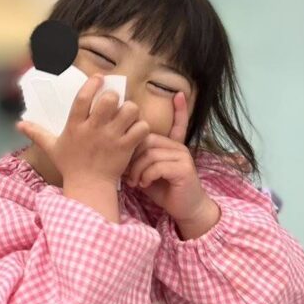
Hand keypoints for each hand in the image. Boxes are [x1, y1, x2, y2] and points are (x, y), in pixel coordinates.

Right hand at [18, 74, 149, 187]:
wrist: (89, 187)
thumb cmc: (70, 165)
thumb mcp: (52, 148)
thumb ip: (37, 133)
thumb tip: (18, 124)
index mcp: (75, 126)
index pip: (83, 98)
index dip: (93, 84)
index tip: (99, 78)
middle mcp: (93, 129)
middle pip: (109, 100)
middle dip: (114, 96)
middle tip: (114, 102)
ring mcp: (111, 138)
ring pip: (129, 110)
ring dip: (131, 110)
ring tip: (127, 115)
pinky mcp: (126, 147)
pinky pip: (141, 128)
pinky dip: (141, 127)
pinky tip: (136, 130)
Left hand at [126, 91, 218, 237]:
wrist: (184, 209)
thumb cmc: (162, 189)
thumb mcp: (146, 171)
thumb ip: (139, 158)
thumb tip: (120, 149)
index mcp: (171, 145)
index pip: (176, 124)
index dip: (179, 110)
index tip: (179, 94)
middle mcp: (178, 147)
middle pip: (147, 138)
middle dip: (133, 156)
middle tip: (128, 173)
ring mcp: (182, 156)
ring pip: (150, 153)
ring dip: (137, 169)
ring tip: (135, 182)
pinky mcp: (183, 168)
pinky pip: (157, 166)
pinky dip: (146, 176)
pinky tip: (145, 185)